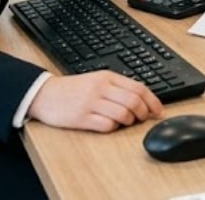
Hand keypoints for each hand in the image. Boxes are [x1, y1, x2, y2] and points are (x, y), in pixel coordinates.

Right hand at [28, 72, 162, 131]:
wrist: (45, 94)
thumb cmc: (74, 90)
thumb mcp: (96, 80)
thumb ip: (117, 87)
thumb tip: (142, 99)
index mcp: (107, 77)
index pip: (138, 88)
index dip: (153, 101)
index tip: (159, 111)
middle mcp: (100, 88)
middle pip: (134, 101)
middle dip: (143, 113)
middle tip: (142, 118)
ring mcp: (91, 103)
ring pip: (123, 114)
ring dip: (128, 121)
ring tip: (124, 122)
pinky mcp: (81, 118)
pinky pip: (106, 125)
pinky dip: (113, 128)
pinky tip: (109, 125)